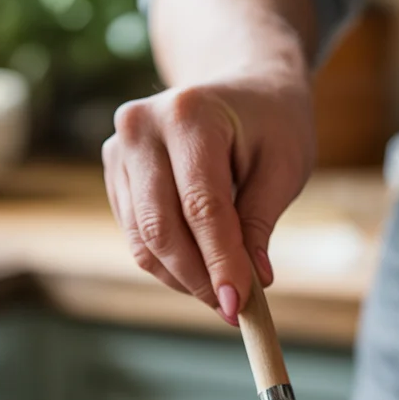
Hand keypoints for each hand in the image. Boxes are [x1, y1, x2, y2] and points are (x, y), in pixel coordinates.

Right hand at [102, 73, 313, 323]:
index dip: (219, 261)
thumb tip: (250, 284)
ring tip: (225, 290)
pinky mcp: (115, 175)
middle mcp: (140, 127)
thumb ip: (260, 222)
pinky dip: (171, 265)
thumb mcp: (283, 166)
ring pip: (144, 241)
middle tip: (233, 309)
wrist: (242, 90)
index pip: (200, 206)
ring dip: (185, 278)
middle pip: (160, 227)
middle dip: (198, 278)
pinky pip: (138, 238)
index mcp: (188, 114)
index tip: (238, 305)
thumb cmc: (271, 125)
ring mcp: (119, 150)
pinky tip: (204, 268)